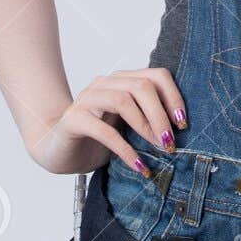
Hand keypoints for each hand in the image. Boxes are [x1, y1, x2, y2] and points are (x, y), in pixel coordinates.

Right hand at [29, 67, 187, 176]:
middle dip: (161, 115)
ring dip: (146, 127)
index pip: (156, 75)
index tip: (183, 124)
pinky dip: (126, 150)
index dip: (174, 97)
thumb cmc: (98, 140)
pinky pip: (105, 131)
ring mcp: (87, 99)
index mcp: (122, 80)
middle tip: (171, 142)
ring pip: (123, 100)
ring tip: (158, 149)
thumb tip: (182, 129)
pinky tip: (139, 165)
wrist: (57, 151)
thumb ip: (149, 118)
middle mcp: (105, 83)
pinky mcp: (73, 119)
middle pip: (142, 86)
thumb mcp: (128, 126)